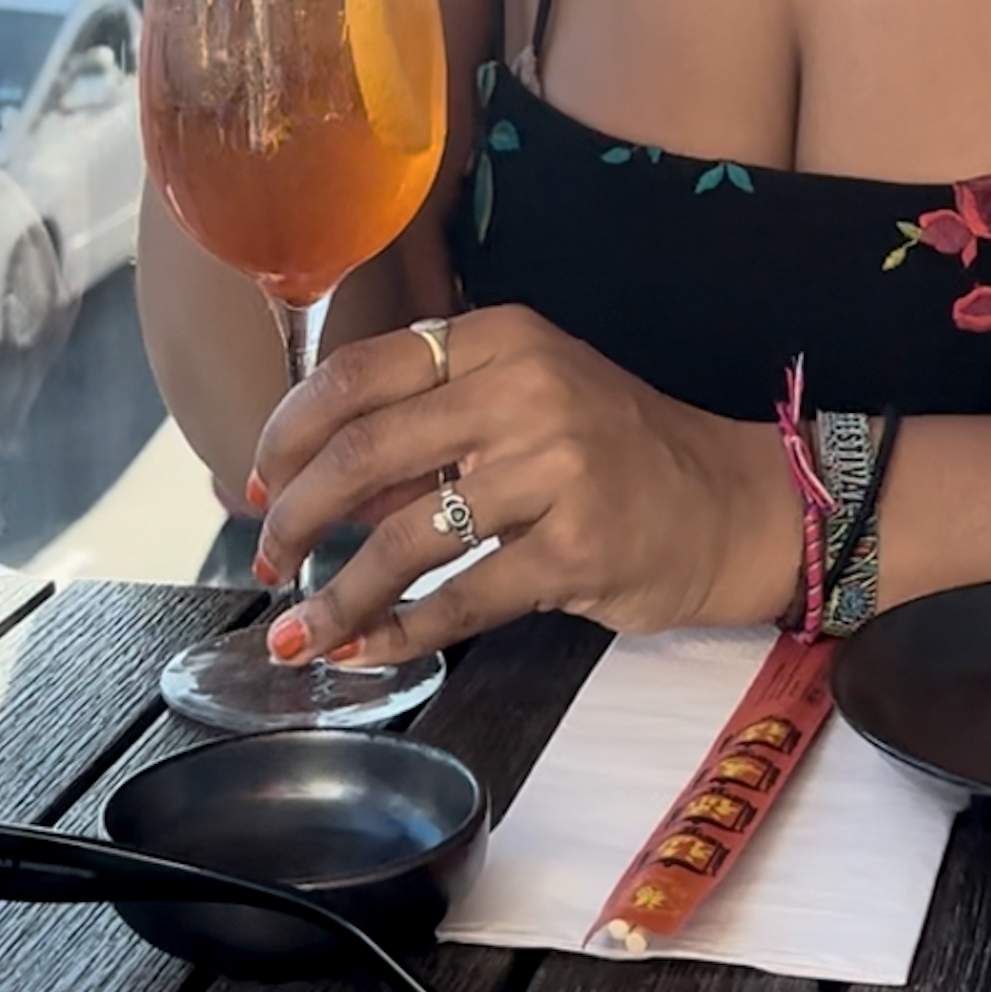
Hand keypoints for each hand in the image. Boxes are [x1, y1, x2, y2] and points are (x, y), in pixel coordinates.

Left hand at [241, 304, 802, 664]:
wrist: (736, 504)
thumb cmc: (613, 453)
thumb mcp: (521, 403)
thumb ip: (426, 430)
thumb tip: (311, 483)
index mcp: (497, 340)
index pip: (358, 373)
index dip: (288, 432)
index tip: (255, 480)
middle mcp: (523, 392)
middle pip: (364, 452)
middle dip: (295, 514)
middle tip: (265, 555)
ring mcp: (554, 470)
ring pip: (405, 537)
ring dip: (337, 593)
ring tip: (296, 633)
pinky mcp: (577, 550)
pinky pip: (462, 600)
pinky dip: (399, 632)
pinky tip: (362, 651)